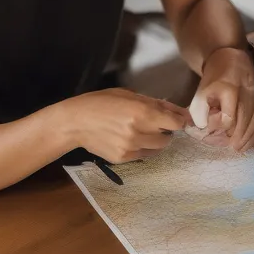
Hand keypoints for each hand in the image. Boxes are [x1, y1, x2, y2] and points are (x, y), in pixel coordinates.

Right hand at [64, 88, 188, 163]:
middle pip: (168, 138)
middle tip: (154, 124)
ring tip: (142, 131)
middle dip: (166, 131)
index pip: (176, 123)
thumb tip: (179, 111)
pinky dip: (143, 148)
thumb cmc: (101, 102)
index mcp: (142, 112)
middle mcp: (139, 132)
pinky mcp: (123, 159)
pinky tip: (130, 139)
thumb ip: (156, 103)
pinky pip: (143, 155)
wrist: (75, 123)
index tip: (177, 119)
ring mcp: (131, 147)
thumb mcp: (129, 95)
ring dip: (156, 140)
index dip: (179, 121)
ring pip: (158, 148)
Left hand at [191, 47, 253, 152]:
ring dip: (250, 135)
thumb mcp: (200, 91)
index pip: (228, 114)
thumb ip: (199, 110)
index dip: (220, 126)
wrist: (230, 62)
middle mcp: (245, 89)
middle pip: (246, 117)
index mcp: (228, 86)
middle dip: (238, 135)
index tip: (210, 129)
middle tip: (231, 147)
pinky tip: (250, 140)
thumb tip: (203, 127)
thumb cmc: (213, 81)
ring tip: (240, 147)